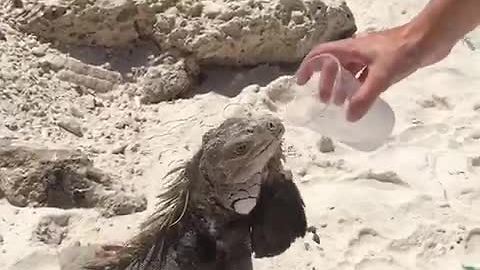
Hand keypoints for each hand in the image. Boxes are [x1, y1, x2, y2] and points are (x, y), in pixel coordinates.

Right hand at [295, 25, 446, 121]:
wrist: (430, 39)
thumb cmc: (402, 51)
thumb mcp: (381, 76)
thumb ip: (364, 98)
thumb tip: (349, 117)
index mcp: (350, 49)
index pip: (320, 54)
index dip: (308, 67)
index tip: (301, 83)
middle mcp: (356, 51)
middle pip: (333, 65)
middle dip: (325, 83)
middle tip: (326, 101)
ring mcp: (369, 56)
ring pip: (348, 71)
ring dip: (341, 86)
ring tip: (340, 103)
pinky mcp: (382, 62)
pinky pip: (363, 75)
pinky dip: (357, 87)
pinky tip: (361, 99)